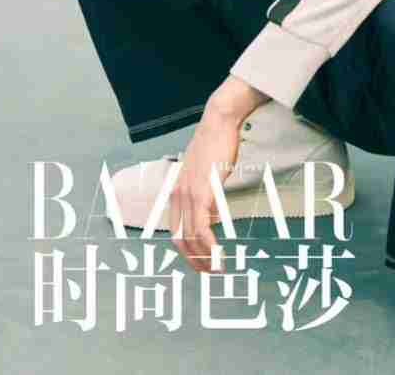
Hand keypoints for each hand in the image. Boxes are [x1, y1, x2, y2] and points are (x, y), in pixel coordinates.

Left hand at [169, 110, 241, 272]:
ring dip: (203, 257)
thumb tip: (212, 218)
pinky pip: (202, 227)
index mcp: (176, 192)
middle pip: (180, 240)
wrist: (218, 123)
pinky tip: (218, 253)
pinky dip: (209, 245)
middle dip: (193, 260)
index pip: (176, 231)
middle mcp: (177, 196)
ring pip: (190, 238)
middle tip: (209, 271)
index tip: (200, 261)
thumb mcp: (206, 174)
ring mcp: (187, 195)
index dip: (186, 251)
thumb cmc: (216, 145)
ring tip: (217, 268)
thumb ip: (205, 195)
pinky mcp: (201, 192)